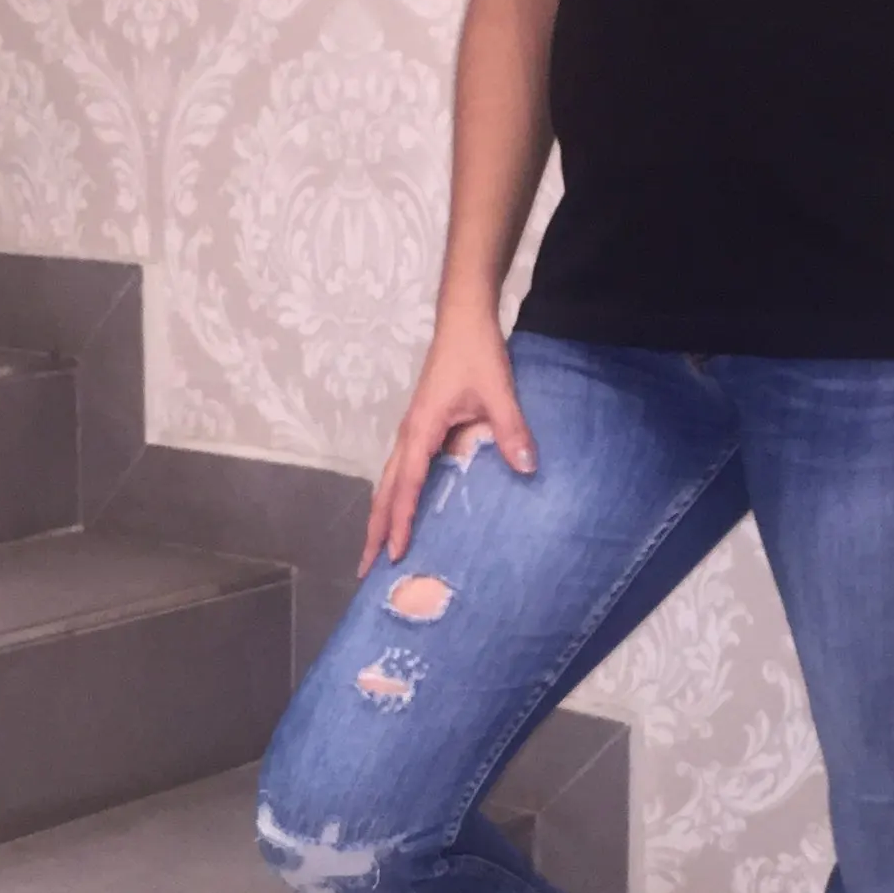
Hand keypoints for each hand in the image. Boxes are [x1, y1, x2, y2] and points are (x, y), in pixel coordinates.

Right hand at [361, 312, 536, 575]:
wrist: (464, 322)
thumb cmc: (476, 354)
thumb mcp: (498, 392)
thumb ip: (510, 430)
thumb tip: (527, 467)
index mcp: (421, 430)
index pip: (406, 485)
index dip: (401, 521)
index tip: (396, 554)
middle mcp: (408, 435)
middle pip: (384, 492)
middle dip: (374, 532)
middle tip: (366, 570)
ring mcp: (411, 432)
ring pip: (388, 483)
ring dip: (380, 517)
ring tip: (376, 551)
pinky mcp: (420, 429)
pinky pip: (401, 472)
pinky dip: (395, 498)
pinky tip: (403, 513)